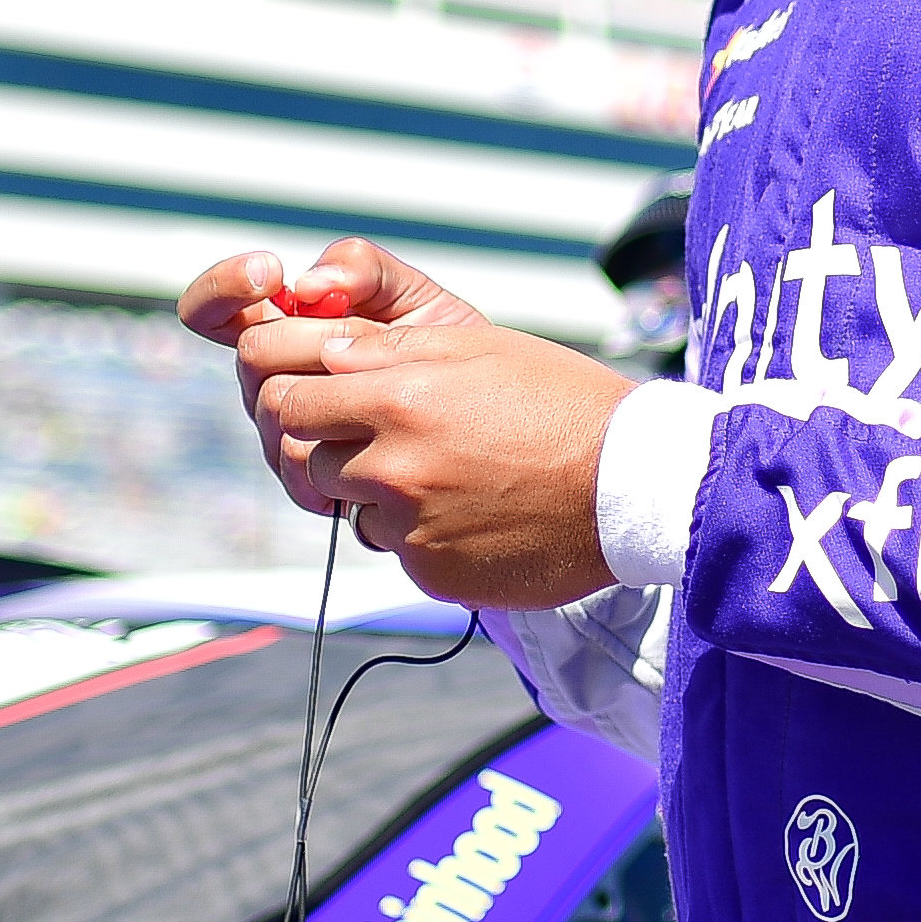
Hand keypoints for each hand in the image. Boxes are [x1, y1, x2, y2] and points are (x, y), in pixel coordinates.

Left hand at [182, 236, 631, 607]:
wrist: (634, 485)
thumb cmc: (561, 404)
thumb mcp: (477, 349)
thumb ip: (390, 352)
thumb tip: (326, 356)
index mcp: (397, 395)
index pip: (286, 396)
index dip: (295, 395)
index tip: (317, 398)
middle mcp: (393, 464)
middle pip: (303, 457)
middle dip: (328, 447)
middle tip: (378, 440)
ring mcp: (410, 525)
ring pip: (348, 507)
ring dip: (375, 494)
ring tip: (440, 476)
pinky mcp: (431, 572)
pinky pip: (395, 551)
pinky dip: (420, 535)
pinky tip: (472, 514)